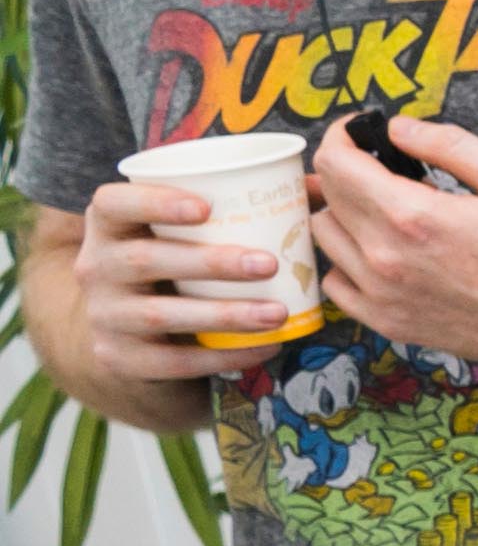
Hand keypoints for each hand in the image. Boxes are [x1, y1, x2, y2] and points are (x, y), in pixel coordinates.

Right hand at [68, 175, 295, 380]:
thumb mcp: (186, 234)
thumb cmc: (175, 265)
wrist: (133, 333)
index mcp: (108, 226)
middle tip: (269, 263)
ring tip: (277, 313)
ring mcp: (104, 316)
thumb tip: (315, 185)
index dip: (154, 202)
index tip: (207, 206)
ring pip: (162, 314)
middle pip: (144, 260)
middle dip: (211, 262)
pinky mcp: (119, 359)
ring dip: (225, 314)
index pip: (113, 204)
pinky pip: (174, 361)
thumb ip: (238, 205)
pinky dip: (224, 356)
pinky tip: (267, 347)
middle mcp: (94, 268)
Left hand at [309, 115, 477, 383]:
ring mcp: (381, 294)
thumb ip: (450, 145)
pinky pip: (336, 282)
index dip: (342, 136)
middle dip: (345, 169)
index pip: (336, 163)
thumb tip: (398, 127)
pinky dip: (347, 261)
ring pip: (325, 236)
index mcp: (413, 216)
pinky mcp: (386, 321)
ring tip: (380, 209)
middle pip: (326, 195)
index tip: (360, 131)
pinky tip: (381, 253)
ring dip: (344, 214)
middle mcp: (384, 257)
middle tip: (379, 167)